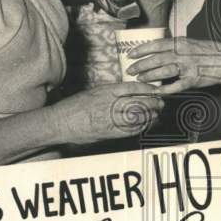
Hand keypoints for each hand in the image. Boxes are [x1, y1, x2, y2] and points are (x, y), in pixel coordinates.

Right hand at [50, 83, 164, 144]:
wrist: (59, 122)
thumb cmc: (74, 107)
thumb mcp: (93, 93)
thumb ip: (110, 93)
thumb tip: (128, 93)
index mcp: (106, 91)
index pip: (133, 87)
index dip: (148, 89)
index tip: (156, 90)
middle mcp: (109, 104)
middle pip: (139, 102)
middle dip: (153, 103)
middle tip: (160, 104)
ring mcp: (109, 119)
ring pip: (137, 117)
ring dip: (150, 116)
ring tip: (156, 115)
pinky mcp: (108, 132)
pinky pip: (129, 130)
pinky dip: (140, 127)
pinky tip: (145, 126)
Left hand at [125, 37, 220, 94]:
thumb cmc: (206, 53)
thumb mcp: (189, 44)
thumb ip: (174, 46)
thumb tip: (155, 48)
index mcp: (180, 43)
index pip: (156, 44)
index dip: (141, 50)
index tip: (130, 54)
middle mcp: (182, 53)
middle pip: (156, 59)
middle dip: (140, 65)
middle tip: (129, 70)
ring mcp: (187, 67)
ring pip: (163, 71)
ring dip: (149, 76)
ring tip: (139, 79)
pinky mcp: (192, 80)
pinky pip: (175, 86)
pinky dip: (164, 89)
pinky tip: (155, 91)